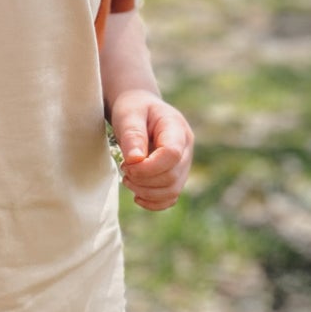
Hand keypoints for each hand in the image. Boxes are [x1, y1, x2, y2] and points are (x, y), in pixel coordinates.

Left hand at [110, 92, 193, 210]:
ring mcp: (184, 164)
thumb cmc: (133, 109)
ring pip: (172, 190)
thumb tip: (135, 160)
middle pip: (172, 176)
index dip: (149, 167)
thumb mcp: (129, 115)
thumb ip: (133, 135)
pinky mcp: (176, 176)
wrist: (139, 110)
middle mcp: (186, 148)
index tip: (127, 164)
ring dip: (146, 192)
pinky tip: (137, 196)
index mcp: (177, 128)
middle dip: (144, 180)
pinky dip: (154, 202)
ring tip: (127, 179)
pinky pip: (171, 197)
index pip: (172, 155)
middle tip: (124, 169)